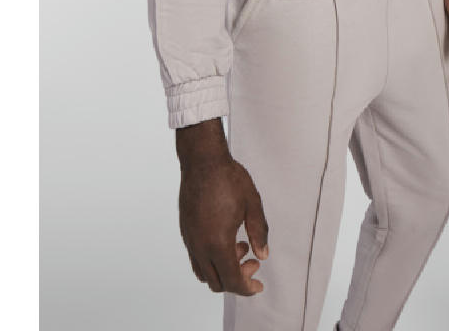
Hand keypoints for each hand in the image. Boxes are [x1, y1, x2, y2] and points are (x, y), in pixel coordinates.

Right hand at [176, 120, 268, 294]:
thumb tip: (263, 254)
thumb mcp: (252, 204)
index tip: (258, 286)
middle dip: (237, 279)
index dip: (247, 288)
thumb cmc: (228, 178)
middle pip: (217, 282)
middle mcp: (200, 246)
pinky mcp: (186, 231)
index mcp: (218, 243)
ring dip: (223, 269)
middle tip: (253, 262)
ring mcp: (190, 239)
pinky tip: (226, 239)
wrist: (203, 160)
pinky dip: (212, 259)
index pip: (232, 280)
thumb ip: (259, 232)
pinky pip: (196, 258)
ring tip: (240, 247)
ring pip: (204, 272)